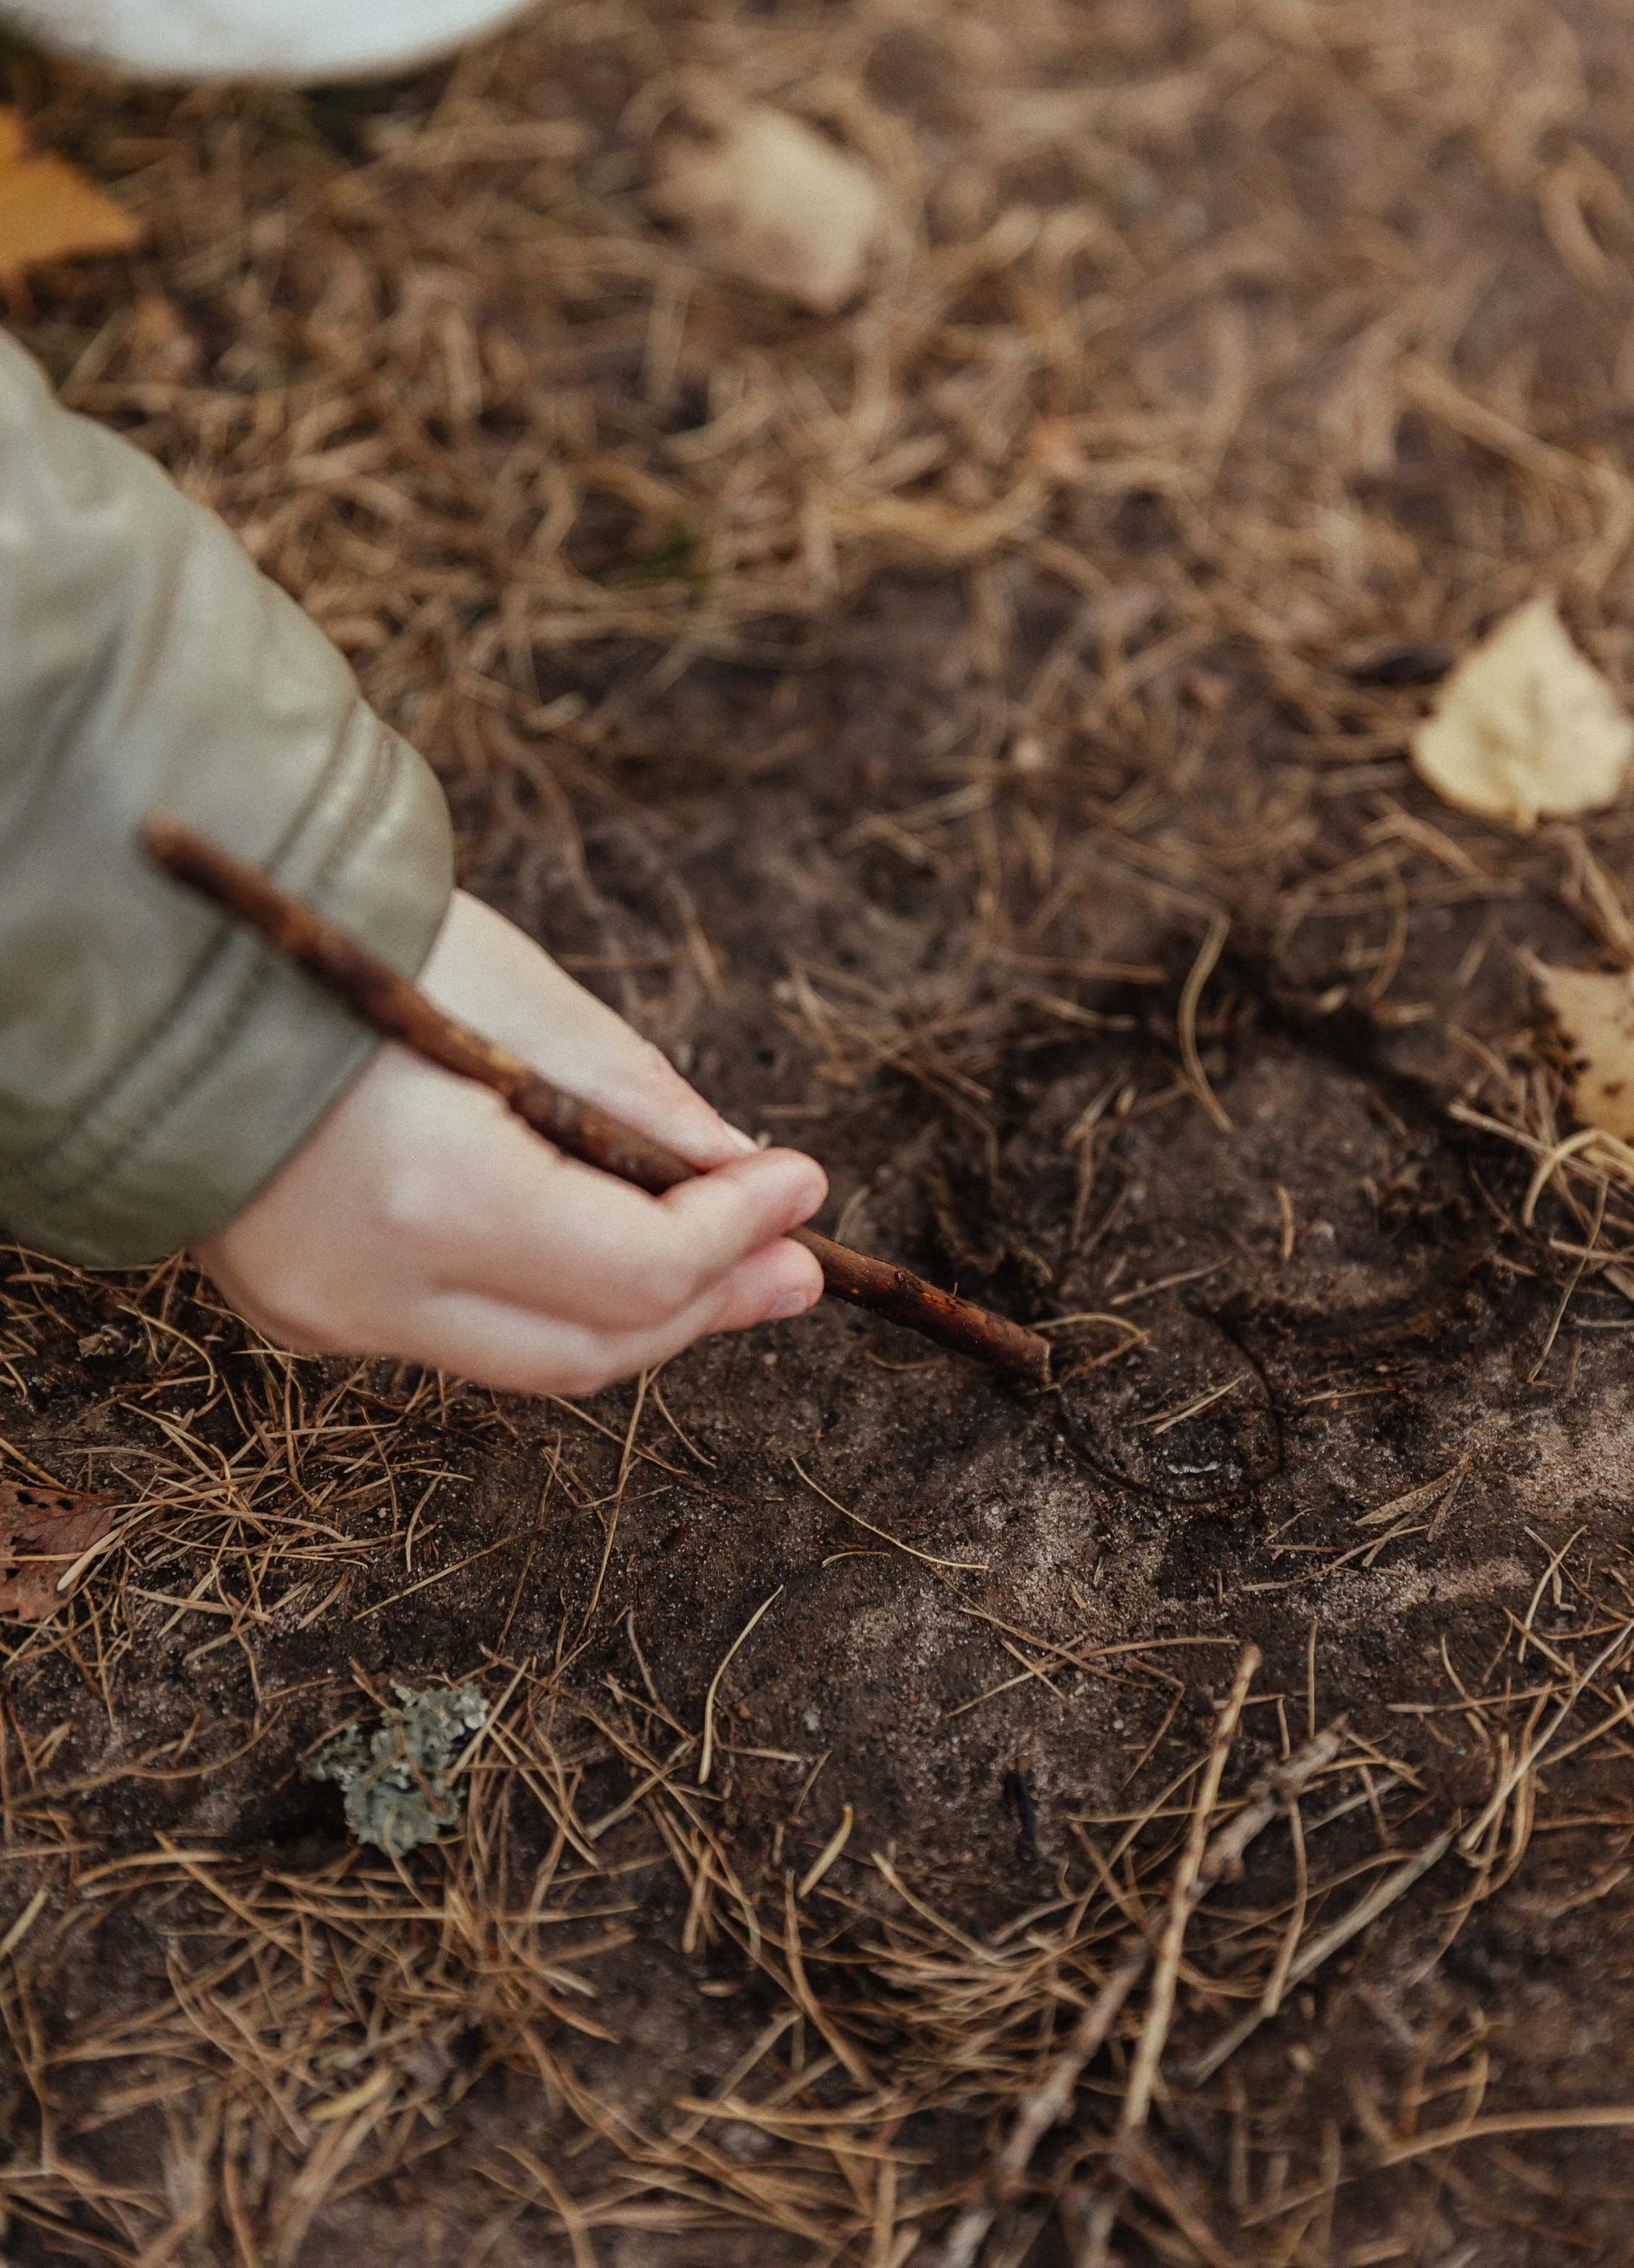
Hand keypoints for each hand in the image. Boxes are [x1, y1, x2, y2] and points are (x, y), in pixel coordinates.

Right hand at [193, 890, 826, 1392]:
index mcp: (431, 1197)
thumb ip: (627, 1096)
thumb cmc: (338, 944)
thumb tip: (733, 1165)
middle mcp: (373, 1288)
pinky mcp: (303, 1311)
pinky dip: (548, 1297)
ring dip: (640, 1310)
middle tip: (798, 1262)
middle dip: (709, 1301)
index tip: (804, 1180)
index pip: (635, 1268)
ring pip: (530, 1357)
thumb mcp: (507, 991)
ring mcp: (327, 1315)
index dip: (737, 1231)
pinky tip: (607, 1250)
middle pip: (591, 1347)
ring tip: (733, 1262)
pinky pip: (460, 1331)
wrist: (162, 956)